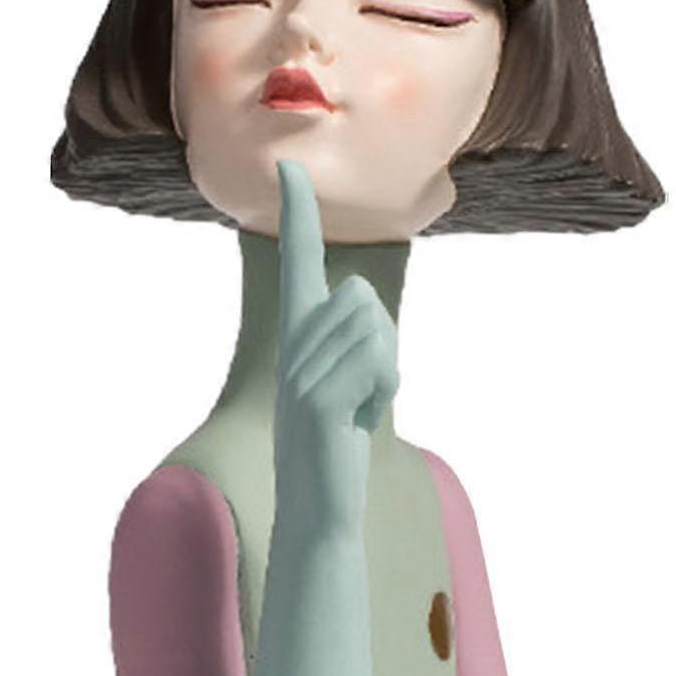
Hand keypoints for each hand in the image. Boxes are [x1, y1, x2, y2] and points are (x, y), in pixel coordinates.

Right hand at [273, 158, 399, 531]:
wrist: (319, 509)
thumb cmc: (336, 446)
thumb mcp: (346, 381)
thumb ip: (353, 336)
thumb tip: (358, 295)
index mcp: (299, 338)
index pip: (298, 262)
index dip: (297, 213)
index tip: (290, 166)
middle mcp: (293, 347)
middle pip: (362, 297)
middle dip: (383, 341)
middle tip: (363, 392)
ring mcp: (301, 373)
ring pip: (374, 328)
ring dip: (385, 372)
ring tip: (358, 409)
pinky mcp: (318, 401)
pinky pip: (376, 363)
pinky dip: (383, 391)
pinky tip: (359, 421)